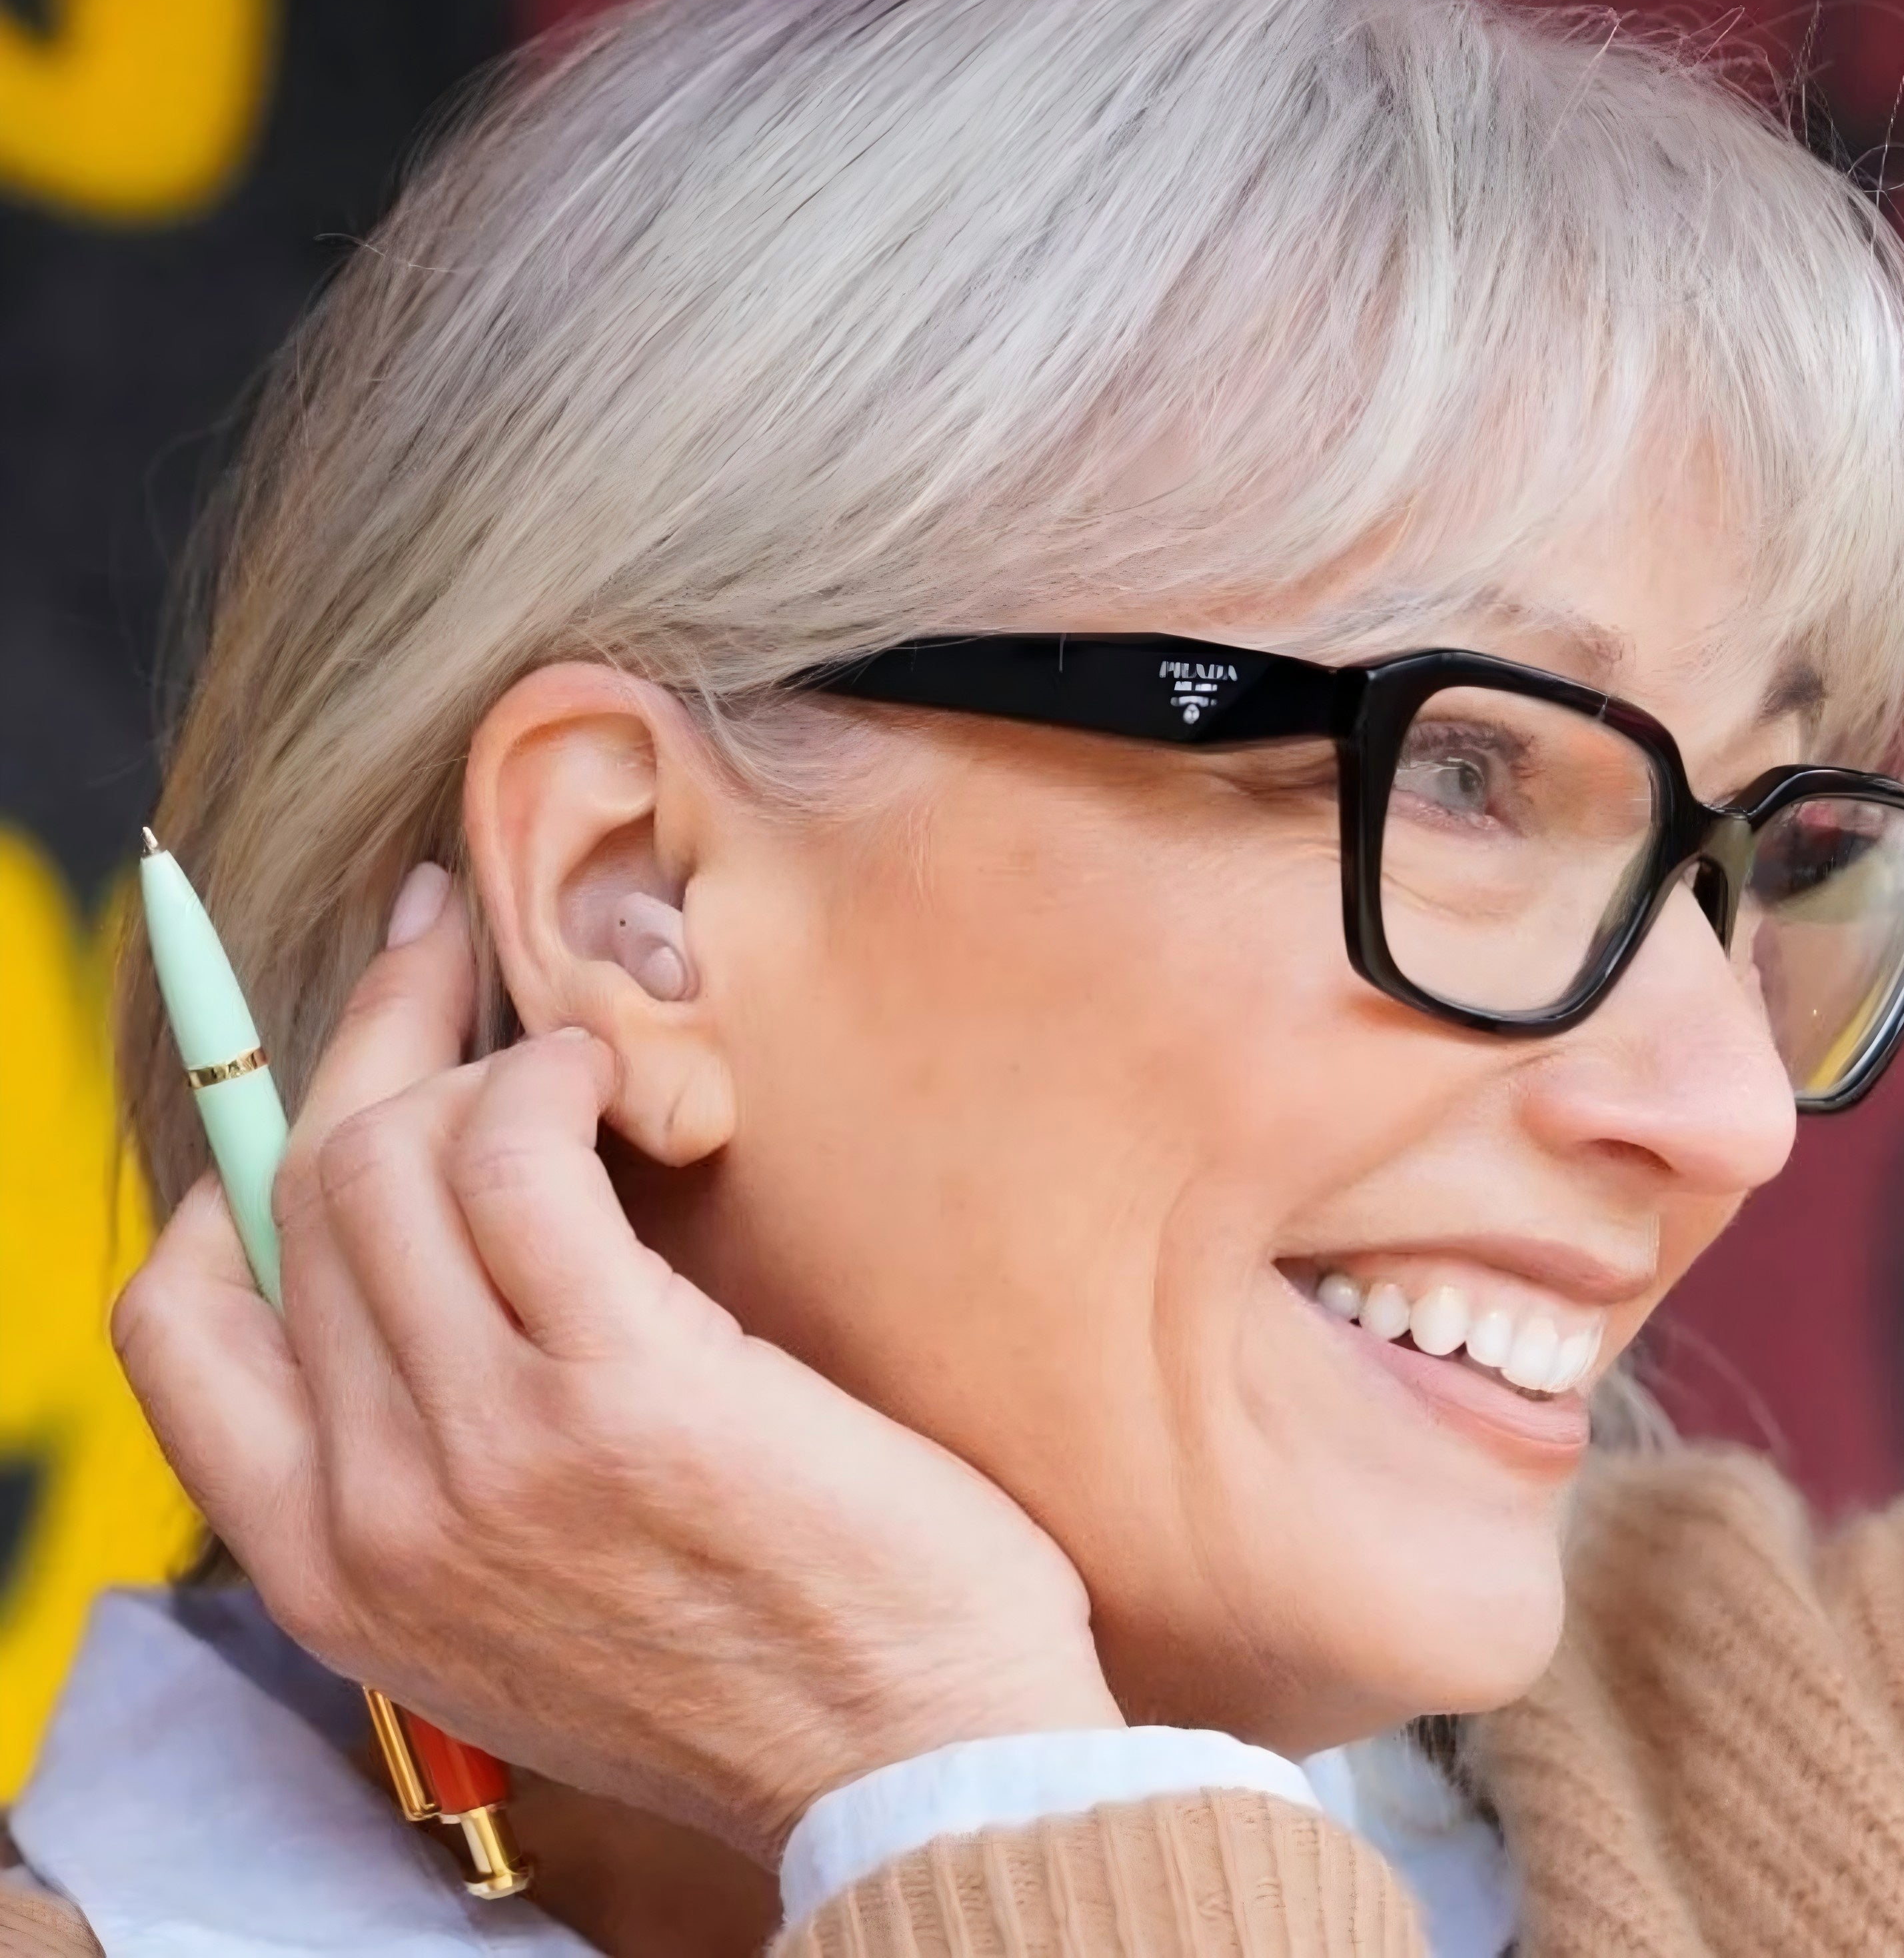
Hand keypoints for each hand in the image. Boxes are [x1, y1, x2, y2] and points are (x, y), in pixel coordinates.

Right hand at [113, 868, 1120, 1866]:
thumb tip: (426, 1269)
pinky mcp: (618, 1388)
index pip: (178, 1323)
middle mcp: (375, 1515)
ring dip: (482, 1055)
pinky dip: (561, 1074)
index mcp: (330, 1574)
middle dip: (376, 1040)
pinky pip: (522, 1156)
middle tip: (450, 953)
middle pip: (300, 1195)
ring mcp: (485, 1451)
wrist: (915, 1760)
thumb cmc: (756, 1655)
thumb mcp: (525, 1597)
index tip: (332, 1081)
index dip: (235, 1169)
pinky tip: (630, 1084)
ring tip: (583, 1059)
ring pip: (392, 1158)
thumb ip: (436, 1466)